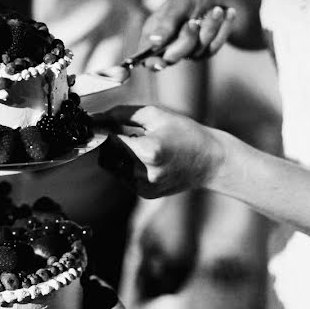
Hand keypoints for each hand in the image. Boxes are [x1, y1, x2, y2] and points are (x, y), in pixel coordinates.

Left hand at [95, 105, 223, 198]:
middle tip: (126, 131)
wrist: (211, 161)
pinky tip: (147, 158)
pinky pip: (123, 176)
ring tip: (140, 145)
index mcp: (149, 151)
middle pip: (107, 154)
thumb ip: (123, 114)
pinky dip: (127, 165)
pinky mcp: (146, 194)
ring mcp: (145, 186)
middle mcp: (145, 172)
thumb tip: (98, 116)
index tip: (104, 122)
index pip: (110, 139)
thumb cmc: (186, 133)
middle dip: (111, 141)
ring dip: (118, 154)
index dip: (104, 128)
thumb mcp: (156, 115)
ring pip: (112, 166)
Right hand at [140, 0, 237, 68]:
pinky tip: (227, 14)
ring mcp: (187, 50)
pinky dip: (222, 29)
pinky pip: (213, 48)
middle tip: (194, 22)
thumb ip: (167, 22)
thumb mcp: (180, 3)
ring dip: (209, 28)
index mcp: (154, 31)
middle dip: (186, 39)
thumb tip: (154, 41)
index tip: (160, 62)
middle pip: (172, 57)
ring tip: (217, 10)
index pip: (145, 55)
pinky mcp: (205, 52)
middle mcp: (168, 44)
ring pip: (196, 51)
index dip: (150, 62)